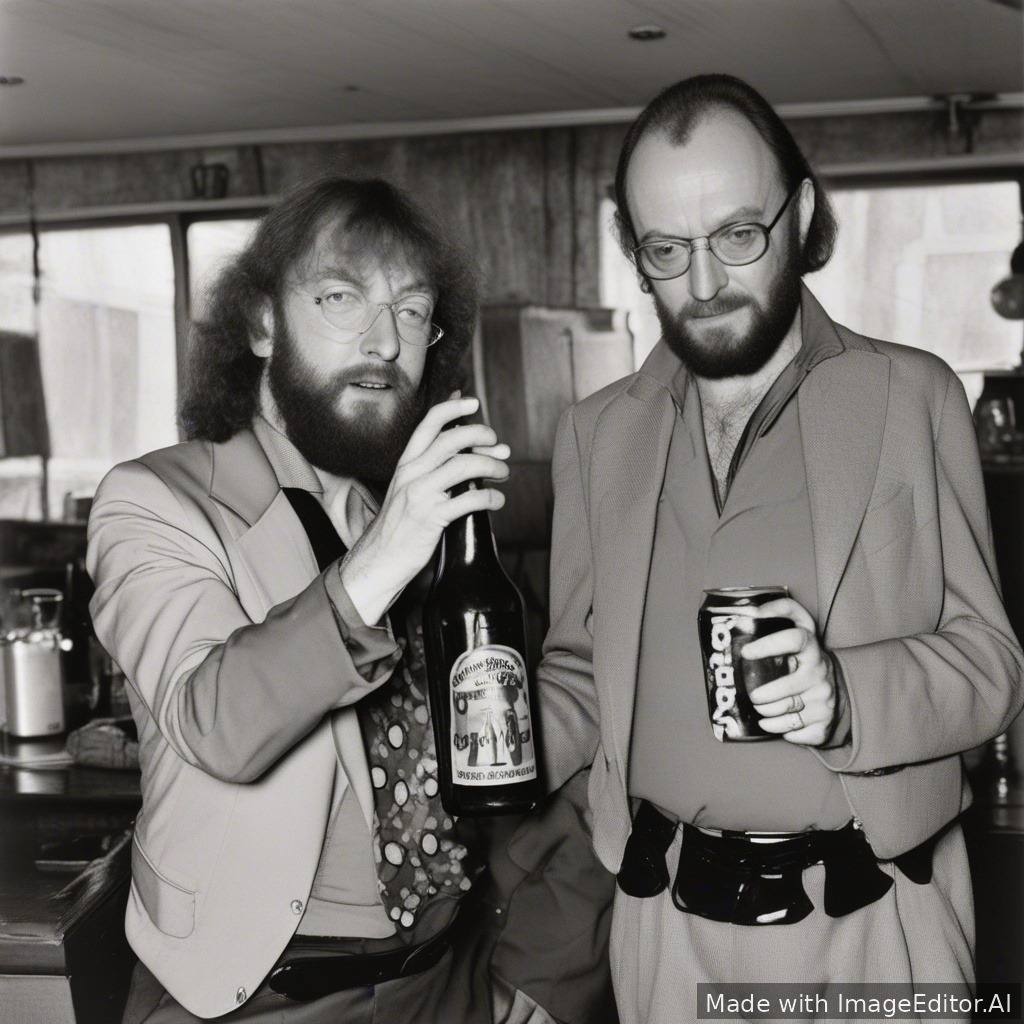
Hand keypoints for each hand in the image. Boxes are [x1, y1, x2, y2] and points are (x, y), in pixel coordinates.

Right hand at [341, 395, 509, 623]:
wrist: (379, 559)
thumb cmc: (400, 525)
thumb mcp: (409, 489)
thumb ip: (433, 469)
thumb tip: (470, 452)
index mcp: (406, 464)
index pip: (428, 425)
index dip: (452, 409)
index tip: (472, 402)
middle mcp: (411, 474)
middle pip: (451, 440)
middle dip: (481, 436)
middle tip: (499, 445)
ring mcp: (420, 495)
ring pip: (463, 466)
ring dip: (491, 466)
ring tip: (504, 473)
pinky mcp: (431, 518)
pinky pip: (469, 501)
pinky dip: (490, 498)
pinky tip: (498, 500)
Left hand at [741, 596, 837, 746]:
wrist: (837, 690)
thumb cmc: (803, 659)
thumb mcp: (798, 633)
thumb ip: (780, 616)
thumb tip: (744, 613)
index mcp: (811, 647)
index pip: (794, 639)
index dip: (769, 644)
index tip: (746, 652)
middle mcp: (820, 673)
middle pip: (788, 686)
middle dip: (765, 695)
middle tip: (753, 696)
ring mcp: (825, 699)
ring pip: (788, 711)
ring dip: (766, 713)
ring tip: (759, 708)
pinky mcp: (824, 724)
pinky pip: (794, 732)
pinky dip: (779, 729)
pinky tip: (773, 722)